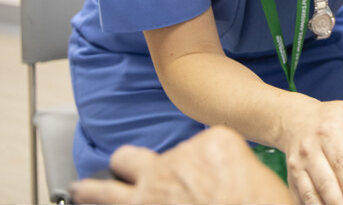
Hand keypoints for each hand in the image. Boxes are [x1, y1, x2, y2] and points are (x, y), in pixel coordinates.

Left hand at [69, 126, 291, 204]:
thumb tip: (229, 192)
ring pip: (110, 180)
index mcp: (217, 143)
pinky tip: (82, 200)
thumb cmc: (262, 203)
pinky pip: (104, 201)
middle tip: (131, 179)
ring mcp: (152, 187)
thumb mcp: (263, 182)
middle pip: (140, 157)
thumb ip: (238, 177)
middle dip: (133, 168)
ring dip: (93, 189)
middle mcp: (179, 158)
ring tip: (80, 190)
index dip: (195, 170)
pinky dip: (92, 201)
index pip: (196, 147)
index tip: (203, 184)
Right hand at [281, 99, 342, 204]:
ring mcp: (297, 166)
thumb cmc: (328, 118)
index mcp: (327, 131)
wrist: (294, 120)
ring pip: (310, 193)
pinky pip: (300, 198)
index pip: (340, 159)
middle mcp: (309, 150)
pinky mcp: (291, 178)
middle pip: (324, 181)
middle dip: (337, 200)